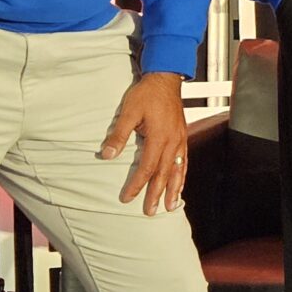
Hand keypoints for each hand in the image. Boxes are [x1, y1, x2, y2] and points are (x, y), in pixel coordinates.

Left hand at [102, 72, 189, 214]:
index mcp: (159, 137)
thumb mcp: (128, 111)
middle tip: (150, 212)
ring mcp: (180, 140)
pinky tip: (180, 183)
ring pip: (177, 170)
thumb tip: (107, 155)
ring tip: (170, 206)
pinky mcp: (183, 136)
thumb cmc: (146, 94)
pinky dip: (182, 175)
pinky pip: (184, 161)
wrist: (166, 79)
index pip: (147, 168)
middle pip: (164, 174)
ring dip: (173, 189)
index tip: (128, 198)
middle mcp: (172, 142)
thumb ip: (119, 135)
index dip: (137, 184)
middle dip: (156, 194)